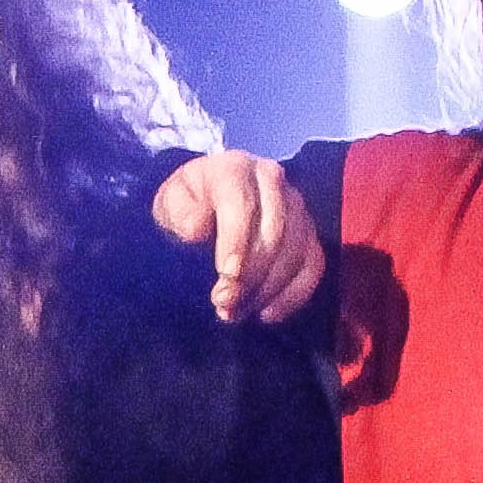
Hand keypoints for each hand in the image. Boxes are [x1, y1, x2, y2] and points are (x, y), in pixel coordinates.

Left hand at [158, 148, 327, 329]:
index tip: (226, 275)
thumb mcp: (170, 205)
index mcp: (235, 168)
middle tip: (224, 303)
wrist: (206, 202)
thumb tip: (198, 230)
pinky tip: (267, 314)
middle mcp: (272, 181)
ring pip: (294, 251)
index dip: (235, 242)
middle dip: (250, 274)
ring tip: (236, 312)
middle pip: (273, 232)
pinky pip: (313, 266)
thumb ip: (181, 214)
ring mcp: (297, 207)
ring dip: (267, 289)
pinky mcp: (309, 233)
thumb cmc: (186, 206)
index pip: (241, 204)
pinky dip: (293, 295)